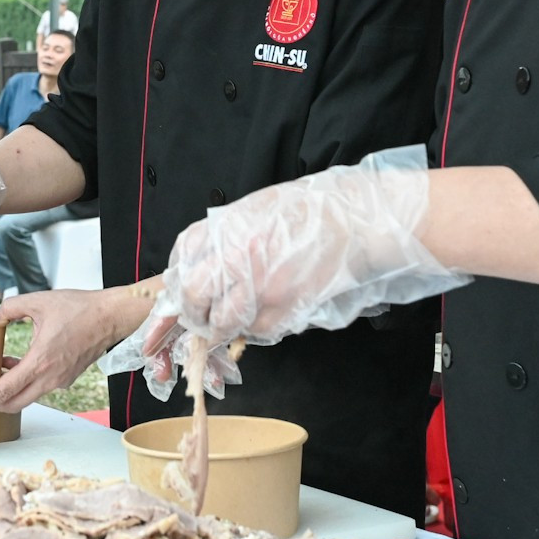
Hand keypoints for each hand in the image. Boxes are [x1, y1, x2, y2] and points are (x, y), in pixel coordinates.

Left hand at [0, 289, 138, 418]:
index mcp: (40, 360)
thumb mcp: (39, 301)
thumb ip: (10, 307)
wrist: (110, 317)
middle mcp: (50, 377)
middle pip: (15, 403)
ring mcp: (60, 380)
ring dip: (11, 388)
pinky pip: (42, 386)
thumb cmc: (80, 309)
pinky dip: (27, 380)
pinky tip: (20, 362)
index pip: (5, 390)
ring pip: (29, 395)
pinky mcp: (68, 377)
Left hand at [137, 145, 468, 377]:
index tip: (181, 287)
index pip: (183, 257)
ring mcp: (260, 288)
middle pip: (193, 296)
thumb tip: (206, 254)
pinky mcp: (284, 311)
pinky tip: (267, 313)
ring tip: (235, 317)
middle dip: (193, 308)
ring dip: (222, 324)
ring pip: (222, 322)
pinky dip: (256, 329)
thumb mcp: (261, 206)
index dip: (179, 276)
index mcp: (229, 227)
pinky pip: (257, 331)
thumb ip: (229, 230)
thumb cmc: (315, 209)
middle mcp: (237, 258)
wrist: (359, 224)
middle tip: (201, 312)